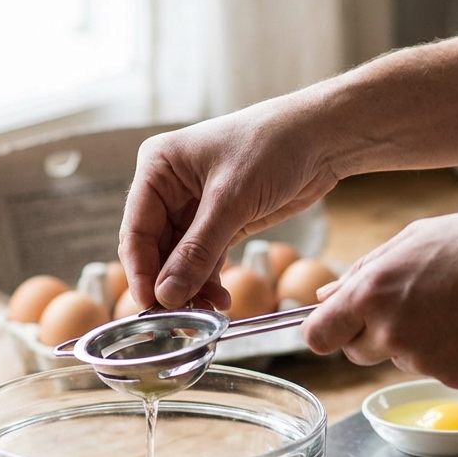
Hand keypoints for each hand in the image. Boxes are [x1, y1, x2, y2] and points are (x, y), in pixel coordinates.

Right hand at [118, 100, 340, 308]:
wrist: (321, 138)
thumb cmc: (272, 147)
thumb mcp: (231, 200)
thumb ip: (198, 250)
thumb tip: (167, 295)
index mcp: (158, 168)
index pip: (136, 229)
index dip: (140, 271)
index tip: (150, 305)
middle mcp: (170, 187)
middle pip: (156, 249)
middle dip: (169, 284)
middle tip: (180, 318)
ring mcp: (195, 206)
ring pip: (181, 259)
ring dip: (192, 287)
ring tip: (209, 312)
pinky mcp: (222, 221)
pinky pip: (205, 259)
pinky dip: (211, 280)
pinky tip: (222, 300)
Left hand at [303, 208, 457, 387]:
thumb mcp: (415, 239)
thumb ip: (363, 272)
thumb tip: (324, 298)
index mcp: (371, 292)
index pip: (317, 337)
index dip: (327, 332)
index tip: (338, 327)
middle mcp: (391, 332)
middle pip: (356, 353)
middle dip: (373, 335)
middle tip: (414, 305)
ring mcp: (423, 361)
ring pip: (401, 359)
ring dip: (418, 341)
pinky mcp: (454, 379)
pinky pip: (438, 370)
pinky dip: (451, 354)